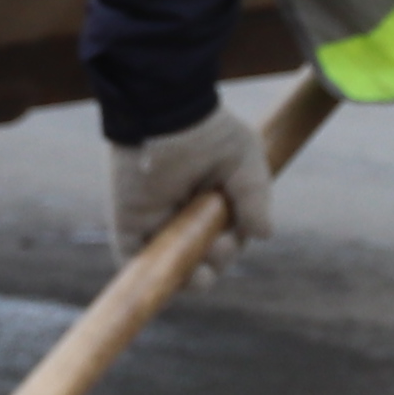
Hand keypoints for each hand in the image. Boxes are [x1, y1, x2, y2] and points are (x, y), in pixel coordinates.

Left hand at [107, 101, 276, 267]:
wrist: (167, 115)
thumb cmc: (209, 132)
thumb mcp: (246, 163)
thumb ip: (255, 199)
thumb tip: (264, 234)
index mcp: (212, 203)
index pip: (223, 242)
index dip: (228, 251)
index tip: (228, 242)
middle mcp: (184, 216)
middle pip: (201, 259)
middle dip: (215, 264)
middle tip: (217, 248)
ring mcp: (156, 222)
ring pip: (172, 267)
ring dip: (190, 279)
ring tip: (199, 272)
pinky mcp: (129, 225)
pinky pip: (134, 261)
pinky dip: (149, 277)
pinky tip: (171, 279)